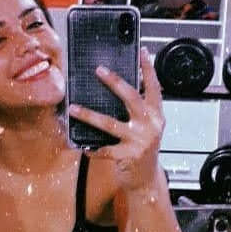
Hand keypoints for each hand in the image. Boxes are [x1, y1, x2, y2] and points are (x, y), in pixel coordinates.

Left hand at [67, 47, 165, 193]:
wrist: (146, 179)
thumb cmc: (142, 151)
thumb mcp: (147, 128)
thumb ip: (139, 110)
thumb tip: (119, 89)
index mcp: (156, 115)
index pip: (154, 88)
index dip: (148, 69)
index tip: (142, 52)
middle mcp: (150, 126)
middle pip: (131, 98)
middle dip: (115, 82)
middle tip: (99, 70)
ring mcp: (139, 141)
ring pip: (110, 124)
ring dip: (89, 115)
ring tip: (74, 108)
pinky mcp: (128, 156)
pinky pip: (105, 150)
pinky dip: (93, 148)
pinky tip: (84, 147)